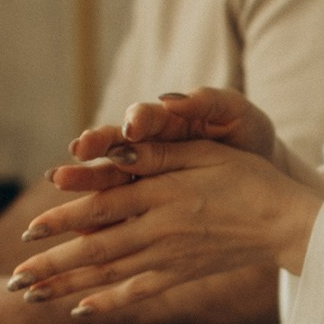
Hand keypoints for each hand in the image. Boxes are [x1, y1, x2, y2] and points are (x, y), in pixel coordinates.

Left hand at [7, 140, 323, 313]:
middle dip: (50, 265)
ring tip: (32, 295)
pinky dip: (108, 301)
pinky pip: (138, 291)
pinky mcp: (181, 274)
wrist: (286, 223)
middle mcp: (159, 231)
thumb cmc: (248, 177)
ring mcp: (170, 258)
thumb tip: (113, 154)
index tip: (29, 232)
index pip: (100, 209)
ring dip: (67, 286)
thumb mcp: (204, 152)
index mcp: (161, 195)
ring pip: (109, 274)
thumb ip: (157, 154)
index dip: (62, 221)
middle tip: (14, 278)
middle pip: (95, 250)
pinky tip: (81, 309)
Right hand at [58, 88, 277, 196]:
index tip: (132, 127)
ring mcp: (144, 176)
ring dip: (87, 180)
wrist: (262, 171)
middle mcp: (149, 145)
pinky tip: (83, 226)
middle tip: (79, 150)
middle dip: (97, 147)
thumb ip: (208, 101)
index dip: (136, 120)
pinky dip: (102, 218)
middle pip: (116, 144)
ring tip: (62, 182)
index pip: (145, 117)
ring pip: (110, 177)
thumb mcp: (235, 112)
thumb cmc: (247, 135)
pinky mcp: (146, 205)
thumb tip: (172, 97)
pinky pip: (120, 212)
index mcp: (169, 120)